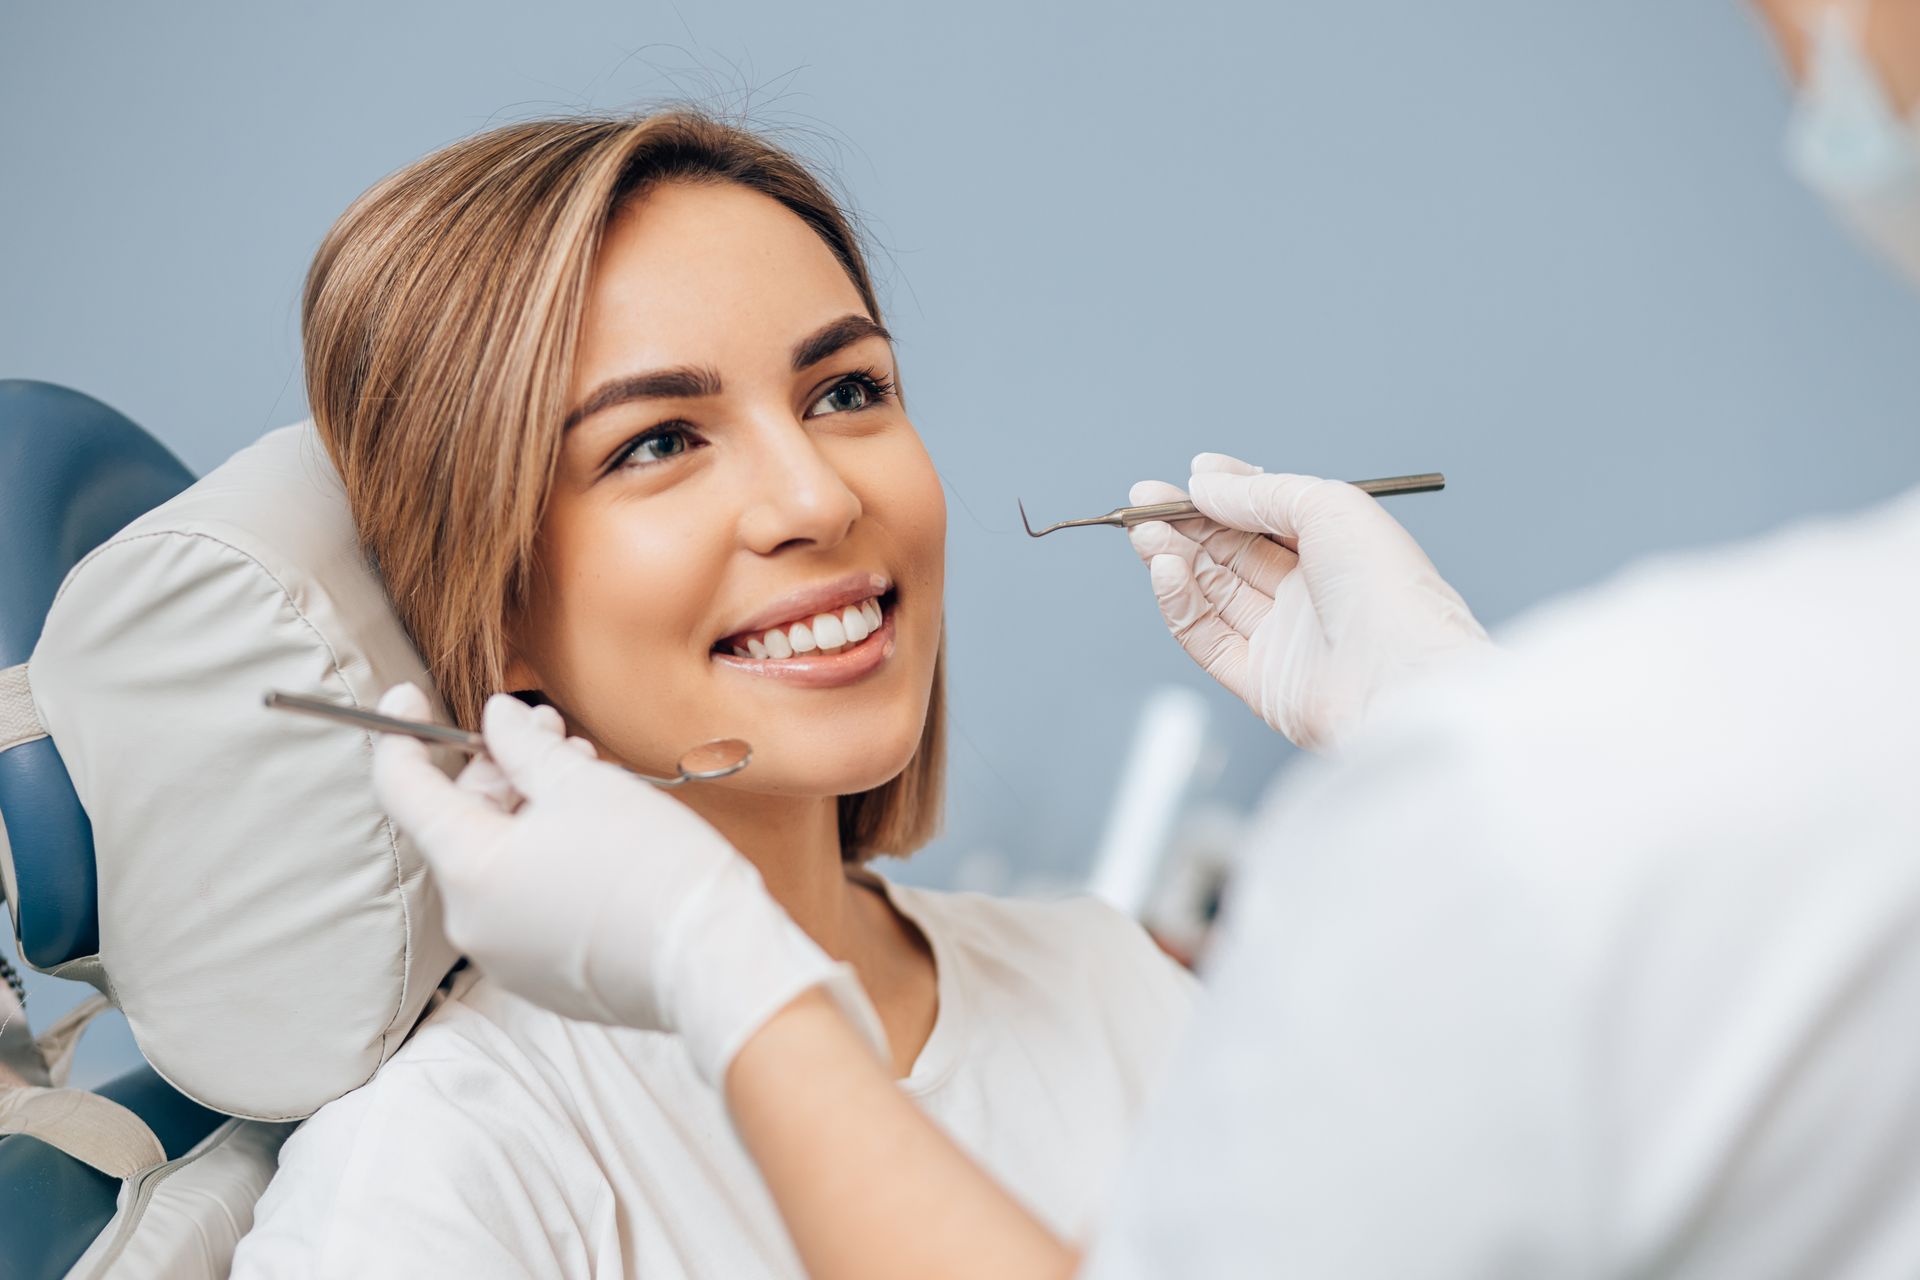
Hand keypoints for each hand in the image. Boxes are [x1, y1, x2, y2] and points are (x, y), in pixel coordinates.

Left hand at [369, 684, 887, 1084]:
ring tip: (587, 777)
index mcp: (469, 869)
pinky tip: (595, 834)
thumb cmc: (653, 867)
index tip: (410, 700)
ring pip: (497, 862)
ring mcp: (505, 957)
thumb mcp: (584, 784)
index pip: (403, 790)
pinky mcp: (542, 978)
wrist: (714, 963)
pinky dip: (544, 861)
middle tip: (550, 732)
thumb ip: (523, 747)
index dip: (402, 735)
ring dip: (529, 812)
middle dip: (500, 769)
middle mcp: (471, 921)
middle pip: (461, 824)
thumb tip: (495, 719)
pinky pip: (524, 904)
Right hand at [1128, 453, 1488, 750]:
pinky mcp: (1259, 680)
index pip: (1267, 517)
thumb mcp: (1328, 506)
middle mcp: (1308, 593)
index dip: (1225, 495)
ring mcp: (1283, 638)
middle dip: (1185, 524)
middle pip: (1231, 553)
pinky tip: (1165, 571)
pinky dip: (1179, 602)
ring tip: (1144, 533)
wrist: (1404, 679)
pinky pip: (1205, 637)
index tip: (1187, 477)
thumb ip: (1260, 493)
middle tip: (1143, 502)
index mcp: (1336, 550)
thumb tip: (1203, 482)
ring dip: (1174, 558)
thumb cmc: (1388, 590)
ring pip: (1212, 591)